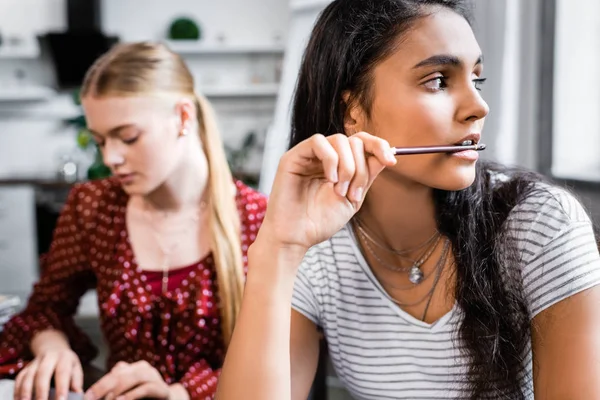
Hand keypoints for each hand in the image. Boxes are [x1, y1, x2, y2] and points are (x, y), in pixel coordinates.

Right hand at [13, 348, 82, 399]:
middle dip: (41, 391)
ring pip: (28, 376)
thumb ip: (76, 381)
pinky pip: (19, 379)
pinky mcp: (25, 368)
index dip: (61, 387)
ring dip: (26, 392)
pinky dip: (17, 391)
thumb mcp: (75, 368)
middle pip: (43, 373)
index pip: (63, 372)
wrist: (53, 348)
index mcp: (64, 357)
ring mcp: (35, 362)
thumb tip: (78, 394)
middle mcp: (48, 357)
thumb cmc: (67, 364)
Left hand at [84, 361, 171, 399]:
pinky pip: (146, 388)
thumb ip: (116, 392)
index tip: (86, 398)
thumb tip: (93, 397)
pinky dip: (132, 395)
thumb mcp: (127, 394)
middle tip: (90, 399)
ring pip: (134, 377)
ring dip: (117, 390)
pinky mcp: (163, 389)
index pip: (115, 372)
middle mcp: (144, 368)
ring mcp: (155, 377)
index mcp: (134, 369)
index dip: (99, 384)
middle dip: (103, 387)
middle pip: (121, 373)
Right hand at [260, 132, 395, 251]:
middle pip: (354, 141)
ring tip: (339, 190)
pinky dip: (331, 160)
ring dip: (347, 166)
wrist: (296, 237)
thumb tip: (385, 157)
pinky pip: (318, 142)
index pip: (362, 142)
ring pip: (339, 140)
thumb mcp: (353, 198)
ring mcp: (309, 155)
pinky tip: (329, 180)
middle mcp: (325, 156)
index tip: (392, 162)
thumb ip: (367, 176)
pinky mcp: (293, 157)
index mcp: (339, 164)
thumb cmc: (319, 222)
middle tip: (353, 193)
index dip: (380, 146)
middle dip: (361, 168)